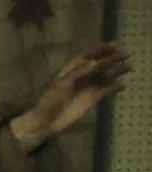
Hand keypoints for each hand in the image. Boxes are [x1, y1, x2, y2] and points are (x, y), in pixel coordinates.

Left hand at [13, 43, 131, 148]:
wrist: (45, 122)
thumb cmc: (48, 101)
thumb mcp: (62, 84)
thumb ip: (79, 73)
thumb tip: (96, 62)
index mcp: (70, 70)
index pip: (87, 55)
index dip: (99, 49)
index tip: (113, 46)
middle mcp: (80, 77)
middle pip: (98, 64)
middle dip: (111, 58)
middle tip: (126, 54)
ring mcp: (86, 88)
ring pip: (104, 77)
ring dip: (116, 71)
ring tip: (129, 67)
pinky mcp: (90, 100)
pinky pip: (105, 91)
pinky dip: (114, 88)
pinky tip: (123, 84)